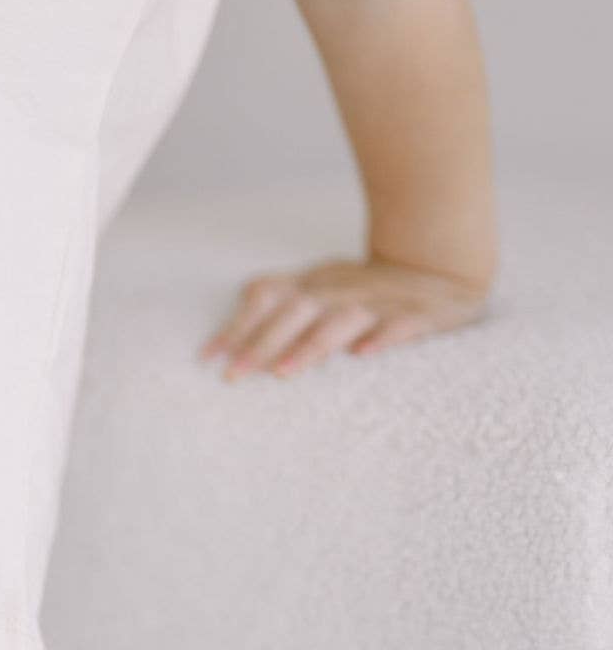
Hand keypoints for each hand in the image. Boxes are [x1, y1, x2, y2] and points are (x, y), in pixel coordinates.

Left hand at [199, 256, 489, 381]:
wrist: (441, 273)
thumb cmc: (364, 292)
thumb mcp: (318, 290)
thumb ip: (273, 309)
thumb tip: (219, 346)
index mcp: (316, 282)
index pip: (268, 295)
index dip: (238, 324)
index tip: (208, 358)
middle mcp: (343, 287)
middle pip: (299, 308)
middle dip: (264, 341)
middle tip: (236, 375)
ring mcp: (381, 300)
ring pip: (343, 318)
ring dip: (312, 344)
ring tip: (284, 373)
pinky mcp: (420, 314)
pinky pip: (403, 324)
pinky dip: (383, 337)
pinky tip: (363, 354)